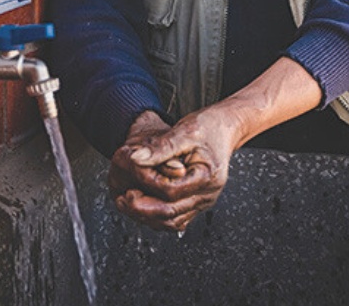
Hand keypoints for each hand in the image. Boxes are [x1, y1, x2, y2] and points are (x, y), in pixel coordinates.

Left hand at [112, 108, 242, 231]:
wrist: (225, 127)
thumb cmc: (208, 126)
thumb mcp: (184, 130)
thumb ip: (160, 147)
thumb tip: (135, 158)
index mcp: (207, 176)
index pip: (171, 191)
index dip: (148, 184)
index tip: (132, 174)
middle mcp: (207, 194)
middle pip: (170, 212)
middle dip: (142, 208)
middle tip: (123, 198)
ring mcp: (203, 201)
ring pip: (172, 221)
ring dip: (147, 216)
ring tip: (127, 203)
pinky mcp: (197, 202)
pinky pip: (176, 218)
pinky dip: (157, 216)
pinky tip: (143, 206)